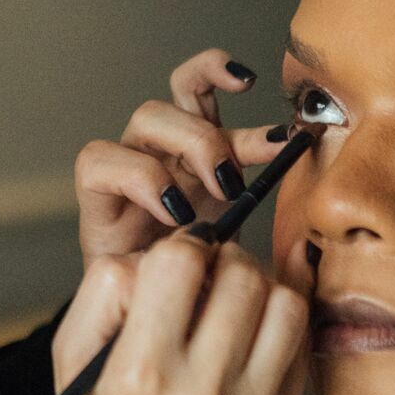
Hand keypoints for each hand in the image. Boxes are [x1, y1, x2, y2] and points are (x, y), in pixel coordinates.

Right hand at [54, 230, 309, 394]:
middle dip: (221, 261)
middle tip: (205, 279)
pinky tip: (249, 337)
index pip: (177, 263)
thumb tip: (156, 255)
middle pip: (239, 273)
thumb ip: (102, 297)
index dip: (177, 249)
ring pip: (283, 299)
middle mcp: (201, 394)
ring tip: (231, 306)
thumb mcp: (71, 371)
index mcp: (138, 377)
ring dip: (258, 288)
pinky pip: (299, 339)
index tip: (172, 265)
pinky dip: (278, 322)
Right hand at [75, 49, 286, 268]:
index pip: (202, 88)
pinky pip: (99, 159)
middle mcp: (162, 150)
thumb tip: (298, 173)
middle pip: (178, 95)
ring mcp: (126, 168)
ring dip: (181, 150)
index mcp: (196, 151)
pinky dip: (140, 180)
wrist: (148, 319)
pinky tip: (171, 212)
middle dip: (211, 132)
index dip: (225, 75)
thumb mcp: (238, 238)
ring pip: (147, 116)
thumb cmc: (193, 280)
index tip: (249, 89)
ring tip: (201, 201)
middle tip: (231, 182)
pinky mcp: (95, 197)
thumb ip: (259, 202)